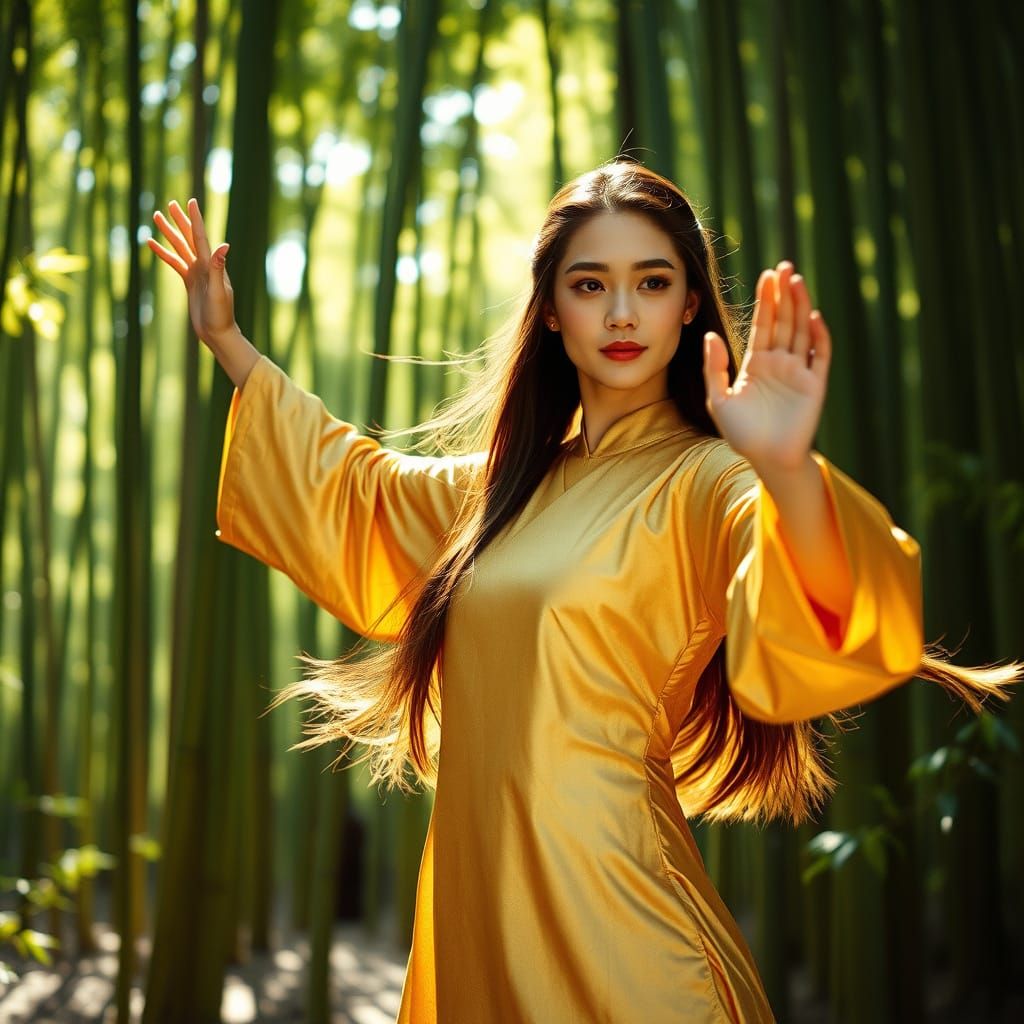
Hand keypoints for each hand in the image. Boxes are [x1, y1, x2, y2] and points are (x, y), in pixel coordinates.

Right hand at [147, 198, 237, 348]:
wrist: (217, 333)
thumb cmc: (221, 314)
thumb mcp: (219, 291)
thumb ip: (219, 268)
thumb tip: (225, 245)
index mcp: (211, 265)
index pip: (201, 237)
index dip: (195, 219)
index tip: (191, 202)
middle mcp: (204, 266)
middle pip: (190, 238)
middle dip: (180, 220)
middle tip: (170, 203)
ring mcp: (196, 273)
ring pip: (180, 248)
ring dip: (169, 233)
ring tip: (156, 217)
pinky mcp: (189, 282)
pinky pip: (174, 263)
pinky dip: (164, 253)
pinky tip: (152, 244)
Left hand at [702, 260, 830, 472]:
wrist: (767, 459)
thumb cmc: (742, 434)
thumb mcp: (718, 399)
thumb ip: (713, 368)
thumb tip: (709, 336)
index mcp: (756, 363)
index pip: (762, 325)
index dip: (765, 300)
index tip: (766, 275)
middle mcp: (779, 363)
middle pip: (783, 321)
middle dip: (783, 295)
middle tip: (783, 266)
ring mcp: (799, 371)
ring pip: (800, 331)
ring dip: (800, 306)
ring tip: (796, 281)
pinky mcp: (815, 384)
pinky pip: (819, 355)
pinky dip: (818, 337)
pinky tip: (813, 317)